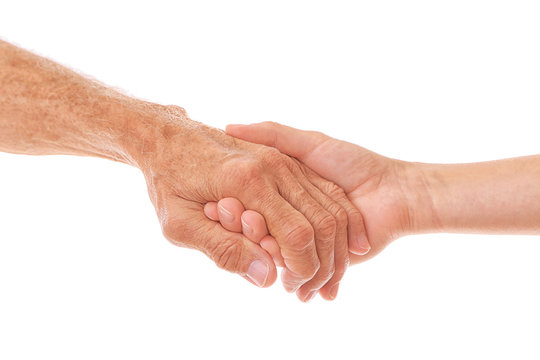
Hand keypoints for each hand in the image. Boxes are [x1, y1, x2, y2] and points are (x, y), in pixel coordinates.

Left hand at [134, 107, 366, 300]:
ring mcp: (284, 159)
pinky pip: (325, 190)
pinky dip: (335, 220)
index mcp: (248, 182)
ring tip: (320, 270)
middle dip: (321, 260)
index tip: (291, 286)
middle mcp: (274, 166)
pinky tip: (333, 243)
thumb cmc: (169, 182)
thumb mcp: (180, 225)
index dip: (302, 268)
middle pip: (320, 222)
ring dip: (332, 243)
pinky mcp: (287, 159)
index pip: (296, 235)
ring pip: (330, 205)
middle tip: (306, 284)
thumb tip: (268, 278)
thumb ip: (223, 250)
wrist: (168, 137)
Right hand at [219, 122, 432, 264]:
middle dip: (245, 234)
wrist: (394, 192)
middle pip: (257, 235)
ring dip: (267, 258)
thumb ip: (272, 135)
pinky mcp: (325, 264)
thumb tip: (229, 126)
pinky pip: (306, 277)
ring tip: (260, 251)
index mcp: (281, 195)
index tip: (218, 205)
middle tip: (235, 227)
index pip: (245, 207)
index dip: (231, 210)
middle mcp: (290, 221)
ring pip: (277, 258)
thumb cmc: (352, 163)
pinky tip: (289, 282)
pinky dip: (298, 282)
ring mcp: (306, 244)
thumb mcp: (309, 144)